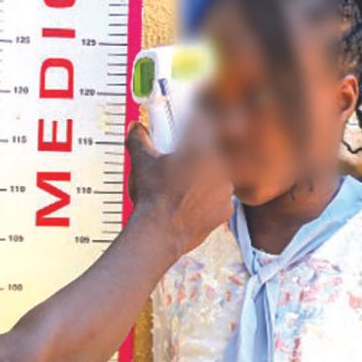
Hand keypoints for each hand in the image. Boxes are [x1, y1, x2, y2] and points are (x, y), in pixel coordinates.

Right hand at [126, 117, 232, 257]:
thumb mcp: (142, 164)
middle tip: (179, 170)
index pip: (201, 126)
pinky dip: (209, 201)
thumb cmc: (152, 199)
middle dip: (196, 160)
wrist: (159, 234)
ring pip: (217, 177)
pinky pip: (220, 199)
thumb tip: (135, 128)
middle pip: (210, 154)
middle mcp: (218, 167)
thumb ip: (139, 140)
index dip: (191, 128)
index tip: (185, 134)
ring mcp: (225, 189)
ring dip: (205, 180)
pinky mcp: (226, 209)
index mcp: (200, 150)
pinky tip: (192, 206)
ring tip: (184, 191)